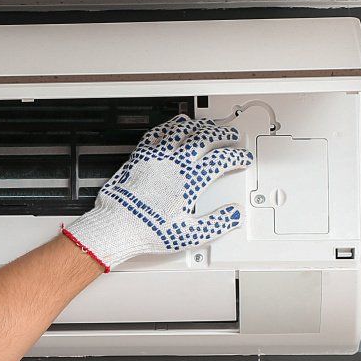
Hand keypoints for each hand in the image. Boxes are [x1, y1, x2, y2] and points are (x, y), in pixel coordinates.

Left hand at [60, 115, 254, 270]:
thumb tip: (234, 215)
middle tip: (230, 136)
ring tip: (208, 126)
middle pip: (205, 138)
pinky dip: (171, 126)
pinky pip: (158, 132)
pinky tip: (175, 126)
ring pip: (183, 130)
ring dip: (199, 126)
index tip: (242, 158)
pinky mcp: (141, 155)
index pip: (221, 160)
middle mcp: (176, 163)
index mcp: (191, 180)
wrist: (118, 224)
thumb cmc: (149, 229)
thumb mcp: (190, 234)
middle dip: (222, 135)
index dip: (236, 157)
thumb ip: (217, 223)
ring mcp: (157, 156)